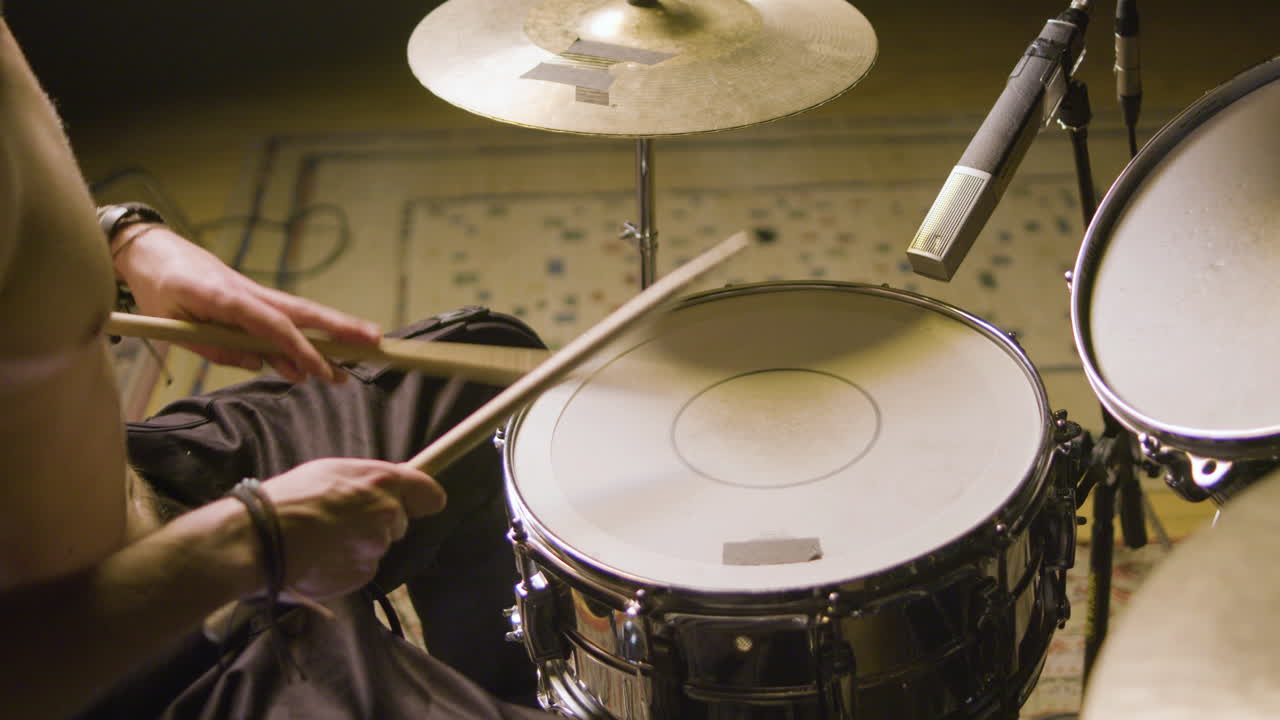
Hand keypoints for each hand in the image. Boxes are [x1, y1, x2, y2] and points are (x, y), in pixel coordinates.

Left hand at [111, 225, 380, 382]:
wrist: (150, 250)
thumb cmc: (157, 287)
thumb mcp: (174, 326)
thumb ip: (216, 347)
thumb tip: (258, 363)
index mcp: (223, 296)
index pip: (272, 324)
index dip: (299, 349)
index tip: (322, 370)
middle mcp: (247, 291)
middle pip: (302, 311)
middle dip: (340, 328)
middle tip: (375, 342)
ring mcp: (252, 292)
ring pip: (298, 314)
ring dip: (328, 337)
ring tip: (352, 363)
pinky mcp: (251, 297)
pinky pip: (280, 320)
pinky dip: (298, 341)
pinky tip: (308, 366)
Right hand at [258, 458, 444, 600]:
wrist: (259, 539)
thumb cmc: (289, 499)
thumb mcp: (332, 471)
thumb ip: (369, 480)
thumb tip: (392, 487)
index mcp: (383, 482)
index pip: (429, 494)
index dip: (423, 500)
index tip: (419, 504)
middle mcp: (387, 514)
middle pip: (398, 523)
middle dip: (377, 523)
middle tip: (340, 520)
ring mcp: (376, 547)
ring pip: (376, 546)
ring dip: (358, 545)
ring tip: (322, 538)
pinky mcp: (363, 574)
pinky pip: (362, 568)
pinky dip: (346, 565)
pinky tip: (321, 557)